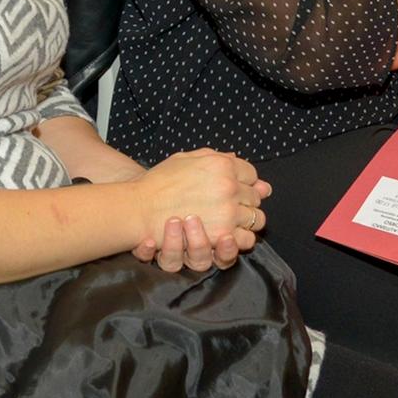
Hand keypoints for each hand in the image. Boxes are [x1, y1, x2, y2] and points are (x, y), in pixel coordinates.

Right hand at [130, 150, 267, 270]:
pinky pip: (245, 240)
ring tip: (230, 223)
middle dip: (247, 202)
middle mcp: (229, 187)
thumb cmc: (159, 183)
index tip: (235, 189)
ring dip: (246, 222)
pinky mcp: (221, 235)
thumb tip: (237, 157)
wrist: (140, 208)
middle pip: (255, 198)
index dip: (245, 182)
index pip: (251, 174)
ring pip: (256, 220)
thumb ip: (213, 157)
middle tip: (230, 207)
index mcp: (222, 165)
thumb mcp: (185, 159)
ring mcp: (228, 212)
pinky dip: (240, 240)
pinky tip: (227, 237)